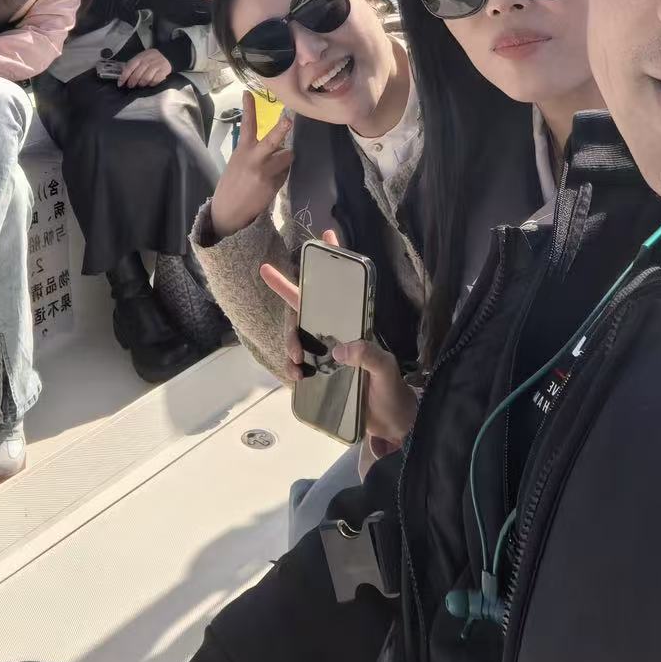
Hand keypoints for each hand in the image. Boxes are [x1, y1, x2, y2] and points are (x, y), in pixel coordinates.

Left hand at [117, 48, 172, 88]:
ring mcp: (156, 66)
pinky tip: (150, 83)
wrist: (167, 54)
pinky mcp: (163, 71)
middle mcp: (148, 61)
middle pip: (137, 74)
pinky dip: (151, 84)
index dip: (124, 76)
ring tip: (140, 84)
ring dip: (141, 83)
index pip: (130, 67)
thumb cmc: (151, 58)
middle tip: (130, 85)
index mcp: (140, 57)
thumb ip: (132, 64)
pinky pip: (155, 80)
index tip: (120, 83)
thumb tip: (122, 73)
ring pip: (146, 78)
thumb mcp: (141, 57)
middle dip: (132, 82)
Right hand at [208, 92, 293, 240]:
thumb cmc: (233, 184)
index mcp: (243, 150)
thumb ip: (253, 152)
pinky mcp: (273, 185)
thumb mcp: (237, 162)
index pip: (247, 124)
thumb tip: (276, 148)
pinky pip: (285, 173)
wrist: (229, 211)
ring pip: (287, 156)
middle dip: (281, 129)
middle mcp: (254, 159)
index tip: (248, 92)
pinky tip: (270, 182)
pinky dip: (282, 174)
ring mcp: (264, 172)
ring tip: (275, 167)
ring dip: (285, 159)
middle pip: (272, 141)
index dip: (248, 107)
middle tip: (289, 120)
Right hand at [261, 232, 416, 446]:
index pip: (339, 293)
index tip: (325, 235)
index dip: (331, 266)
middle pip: (305, 308)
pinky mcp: (320, 377)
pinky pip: (298, 366)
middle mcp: (336, 336)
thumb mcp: (386, 370)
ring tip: (296, 360)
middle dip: (286, 288)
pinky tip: (296, 378)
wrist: (392, 426)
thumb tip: (340, 349)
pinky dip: (292, 369)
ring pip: (297, 336)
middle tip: (268, 272)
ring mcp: (326, 356)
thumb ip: (369, 356)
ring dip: (289, 342)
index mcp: (354, 328)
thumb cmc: (392, 393)